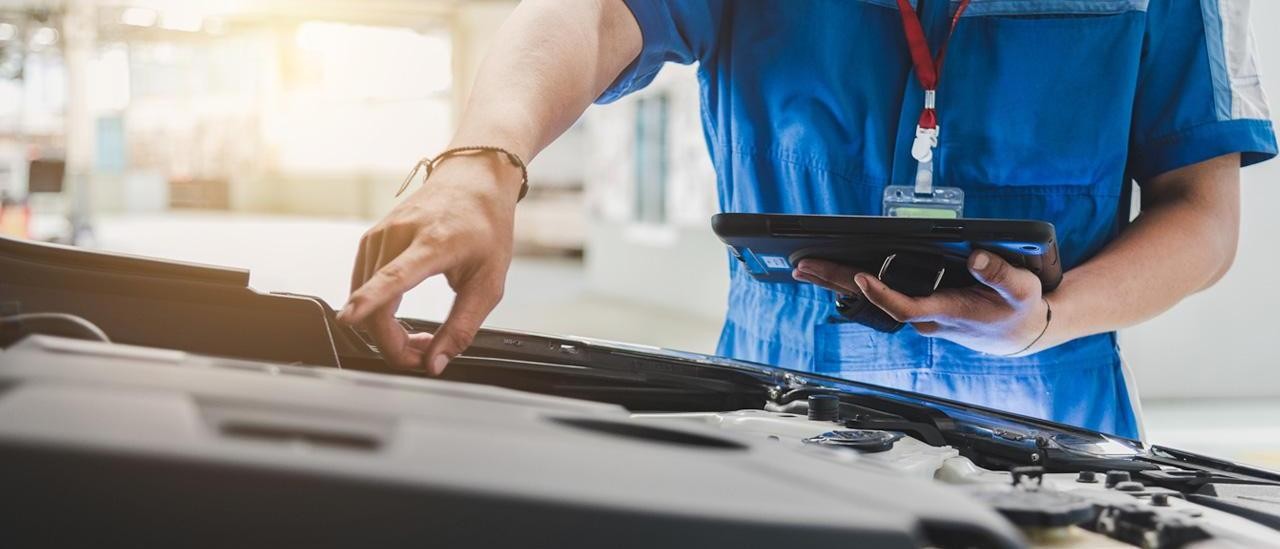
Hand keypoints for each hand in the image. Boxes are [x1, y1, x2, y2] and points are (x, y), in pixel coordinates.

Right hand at [337, 153, 521, 373]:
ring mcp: (380, 234)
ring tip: (423, 336)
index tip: (348, 317)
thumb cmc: (486, 225)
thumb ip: (462, 327)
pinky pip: (363, 285)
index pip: (394, 276)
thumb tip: (435, 363)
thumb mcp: (489, 283)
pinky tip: (401, 314)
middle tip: (423, 355)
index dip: (370, 301)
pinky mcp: (371, 239)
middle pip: (375, 301)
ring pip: (364, 298)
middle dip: (392, 343)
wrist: (473, 179)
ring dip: (386, 329)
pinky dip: (377, 309)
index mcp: (434, 243)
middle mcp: (399, 234)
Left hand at [793, 251, 1049, 355]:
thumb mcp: (1022, 288)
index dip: (882, 295)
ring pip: (872, 300)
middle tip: (803, 266)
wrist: (1021, 333)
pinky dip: (855, 284)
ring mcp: (919, 315)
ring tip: (805, 266)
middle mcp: (926, 318)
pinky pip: (880, 295)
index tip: (861, 277)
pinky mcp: (918, 309)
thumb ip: (999, 273)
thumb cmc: (1021, 308)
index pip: (905, 307)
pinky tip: (832, 274)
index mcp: (948, 312)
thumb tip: (976, 258)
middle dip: (838, 283)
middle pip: (874, 303)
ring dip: (838, 283)